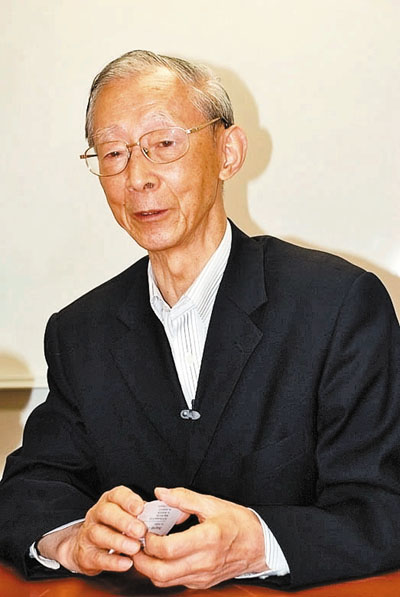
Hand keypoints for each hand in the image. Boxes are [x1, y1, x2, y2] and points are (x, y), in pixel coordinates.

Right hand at [37, 485, 146, 574]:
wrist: (86, 546)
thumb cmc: (114, 528)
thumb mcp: (127, 516)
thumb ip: (142, 514)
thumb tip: (161, 515)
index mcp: (110, 501)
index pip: (117, 495)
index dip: (128, 500)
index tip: (140, 508)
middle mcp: (97, 514)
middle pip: (106, 512)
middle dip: (124, 521)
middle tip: (140, 531)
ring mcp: (88, 534)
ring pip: (99, 534)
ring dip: (119, 541)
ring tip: (135, 548)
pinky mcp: (85, 554)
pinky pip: (98, 557)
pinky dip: (113, 562)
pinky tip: (127, 563)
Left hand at [133, 487, 266, 588]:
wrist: (259, 545)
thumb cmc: (237, 522)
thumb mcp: (212, 503)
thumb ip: (183, 498)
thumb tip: (160, 493)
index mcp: (206, 539)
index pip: (167, 549)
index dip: (150, 540)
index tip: (145, 529)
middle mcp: (203, 562)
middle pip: (160, 572)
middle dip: (141, 560)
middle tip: (137, 543)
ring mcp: (202, 576)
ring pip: (165, 581)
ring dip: (149, 568)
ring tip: (145, 550)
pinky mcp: (202, 583)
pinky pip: (175, 582)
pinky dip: (162, 572)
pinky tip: (161, 556)